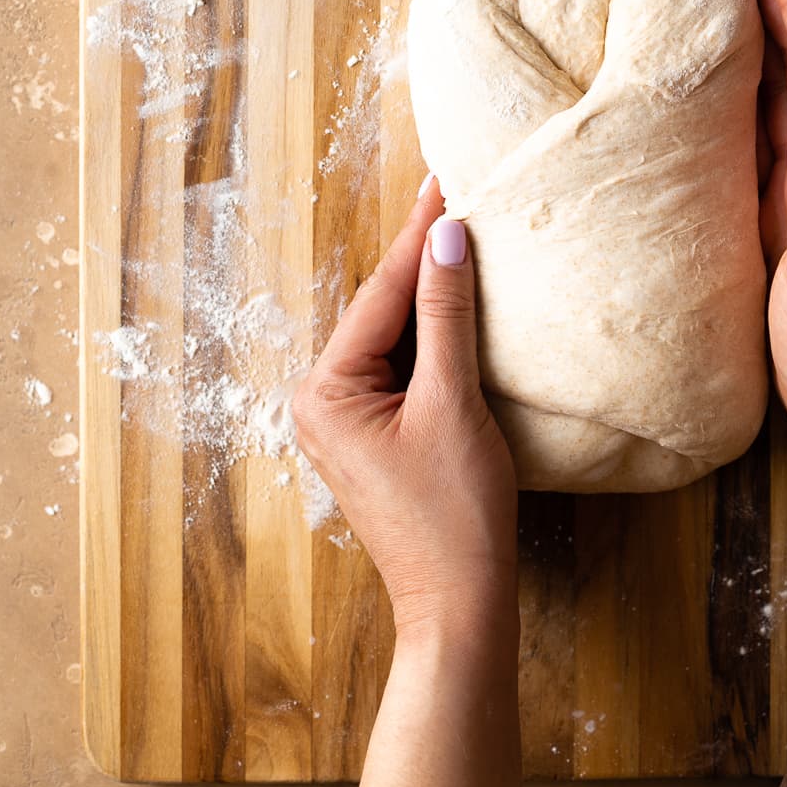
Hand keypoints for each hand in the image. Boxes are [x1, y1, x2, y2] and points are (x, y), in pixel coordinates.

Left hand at [293, 179, 517, 632]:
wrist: (459, 604)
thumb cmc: (453, 516)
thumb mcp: (452, 403)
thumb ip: (447, 315)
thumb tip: (446, 237)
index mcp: (326, 390)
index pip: (382, 294)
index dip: (418, 236)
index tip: (444, 182)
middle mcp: (323, 399)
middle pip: (383, 309)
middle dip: (422, 257)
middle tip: (457, 197)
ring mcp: (347, 419)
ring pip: (395, 335)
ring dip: (431, 293)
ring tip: (463, 233)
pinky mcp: (376, 433)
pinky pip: (404, 365)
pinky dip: (435, 333)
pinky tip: (461, 300)